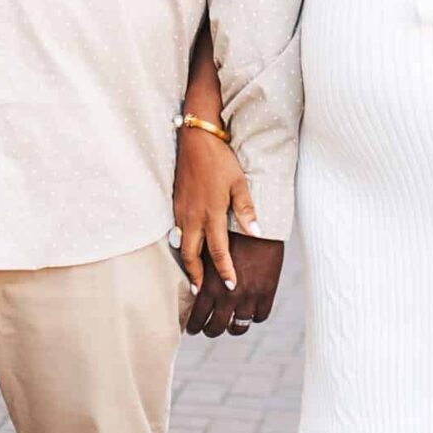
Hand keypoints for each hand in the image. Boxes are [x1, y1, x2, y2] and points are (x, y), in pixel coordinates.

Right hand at [174, 124, 257, 294]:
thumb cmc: (220, 160)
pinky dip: (183, 246)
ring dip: (188, 263)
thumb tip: (257, 233)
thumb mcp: (239, 183)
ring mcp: (181, 212)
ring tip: (193, 278)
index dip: (225, 270)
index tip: (231, 285)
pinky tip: (188, 250)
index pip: (218, 251)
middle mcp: (193, 217)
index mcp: (211, 214)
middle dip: (196, 276)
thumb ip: (246, 210)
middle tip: (200, 292)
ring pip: (182, 245)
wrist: (196, 141)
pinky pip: (178, 232)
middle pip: (192, 256)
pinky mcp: (176, 205)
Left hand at [186, 232, 284, 338]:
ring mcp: (249, 296)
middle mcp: (228, 295)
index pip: (198, 316)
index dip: (194, 325)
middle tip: (208, 329)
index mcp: (210, 286)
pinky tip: (250, 313)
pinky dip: (254, 317)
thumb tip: (194, 289)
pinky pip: (260, 316)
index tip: (193, 328)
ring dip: (233, 328)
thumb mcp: (208, 253)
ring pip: (239, 326)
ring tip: (230, 326)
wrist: (256, 221)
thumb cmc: (228, 232)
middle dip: (210, 330)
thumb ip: (202, 274)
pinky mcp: (267, 292)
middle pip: (216, 327)